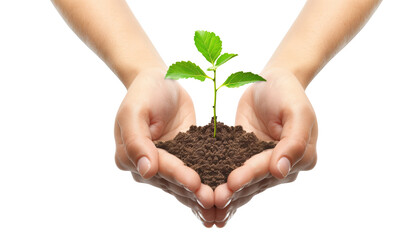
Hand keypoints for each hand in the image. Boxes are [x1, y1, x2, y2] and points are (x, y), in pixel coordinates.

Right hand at [114, 69, 213, 224]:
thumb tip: (146, 171)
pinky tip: (224, 195)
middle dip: (193, 192)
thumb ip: (136, 141)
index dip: (177, 176)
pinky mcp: (184, 158)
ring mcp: (166, 164)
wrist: (160, 81)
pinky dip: (208, 183)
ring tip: (221, 206)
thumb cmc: (144, 92)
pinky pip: (196, 172)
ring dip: (201, 195)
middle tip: (214, 202)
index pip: (158, 168)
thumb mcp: (135, 110)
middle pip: (173, 181)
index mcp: (130, 157)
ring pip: (185, 184)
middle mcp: (147, 166)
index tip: (195, 184)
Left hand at [214, 70, 317, 224]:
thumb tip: (281, 172)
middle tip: (215, 200)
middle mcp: (283, 166)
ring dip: (227, 194)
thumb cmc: (287, 92)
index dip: (251, 175)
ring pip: (245, 183)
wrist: (271, 82)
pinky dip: (221, 183)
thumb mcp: (297, 111)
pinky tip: (205, 196)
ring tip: (207, 204)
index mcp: (301, 157)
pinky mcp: (245, 159)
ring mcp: (263, 164)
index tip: (232, 183)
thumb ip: (294, 141)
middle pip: (256, 180)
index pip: (271, 167)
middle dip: (235, 191)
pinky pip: (233, 171)